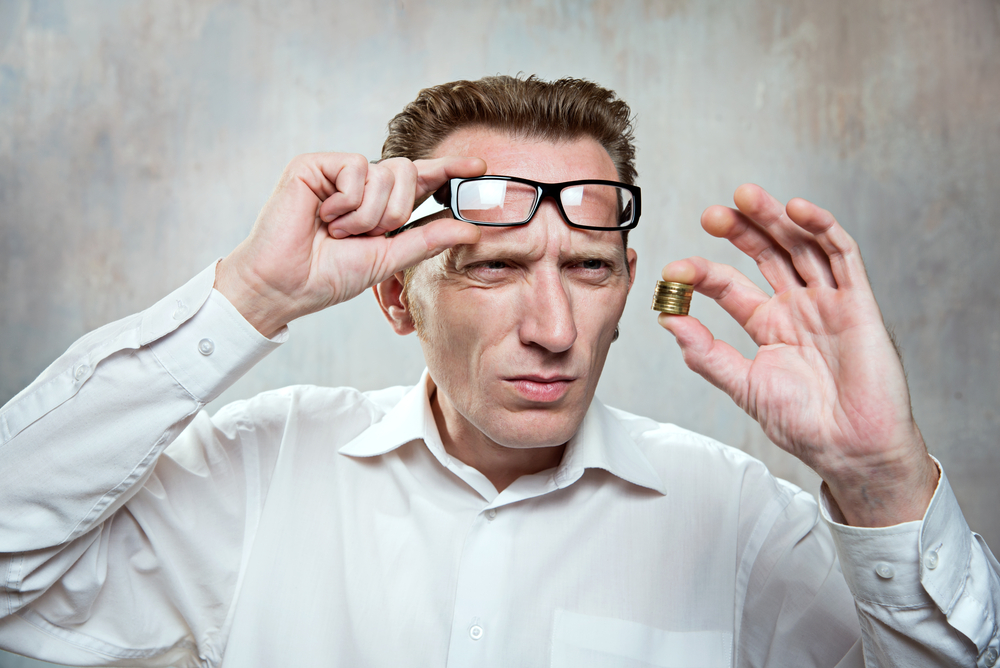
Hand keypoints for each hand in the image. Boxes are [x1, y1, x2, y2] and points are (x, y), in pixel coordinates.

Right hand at [215, 153, 485, 337]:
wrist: (284, 285)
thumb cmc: (329, 276)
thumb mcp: (389, 258)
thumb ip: (428, 239)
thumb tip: (471, 229)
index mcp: (381, 204)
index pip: (423, 179)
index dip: (451, 168)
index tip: (481, 165)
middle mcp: (362, 183)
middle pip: (409, 172)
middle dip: (396, 212)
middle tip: (366, 235)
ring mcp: (338, 171)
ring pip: (386, 173)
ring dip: (368, 215)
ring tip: (337, 231)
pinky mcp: (315, 164)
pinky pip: (357, 169)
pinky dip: (347, 202)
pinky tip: (323, 216)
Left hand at [659, 184, 937, 526]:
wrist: (851, 450)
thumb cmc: (804, 424)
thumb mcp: (744, 385)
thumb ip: (707, 354)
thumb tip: (668, 322)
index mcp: (769, 325)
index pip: (730, 285)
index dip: (702, 273)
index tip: (674, 270)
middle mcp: (797, 306)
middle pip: (766, 253)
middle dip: (740, 229)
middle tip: (711, 213)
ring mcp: (828, 301)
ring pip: (800, 245)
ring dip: (775, 218)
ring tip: (745, 196)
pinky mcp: (859, 303)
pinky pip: (843, 256)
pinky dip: (822, 229)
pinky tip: (797, 210)